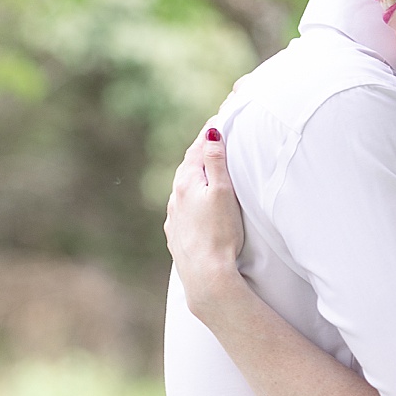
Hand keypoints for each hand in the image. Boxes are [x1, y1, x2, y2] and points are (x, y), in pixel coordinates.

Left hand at [164, 125, 247, 325]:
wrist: (206, 276)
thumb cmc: (220, 233)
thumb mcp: (222, 191)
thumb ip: (216, 161)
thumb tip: (210, 132)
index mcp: (186, 183)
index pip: (197, 149)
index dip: (208, 134)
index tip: (217, 120)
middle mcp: (174, 198)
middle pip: (188, 168)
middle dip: (200, 153)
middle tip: (212, 140)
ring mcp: (173, 218)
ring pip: (183, 190)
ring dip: (195, 178)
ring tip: (206, 171)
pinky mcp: (177, 236)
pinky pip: (183, 210)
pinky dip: (192, 200)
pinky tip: (196, 205)